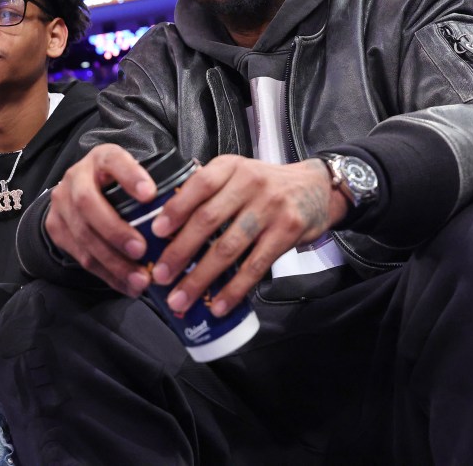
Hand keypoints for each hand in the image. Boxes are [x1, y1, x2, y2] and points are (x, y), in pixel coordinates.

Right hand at [45, 143, 156, 294]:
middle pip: (88, 203)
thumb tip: (194, 200)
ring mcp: (62, 204)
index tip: (150, 194)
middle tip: (141, 250)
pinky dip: (108, 274)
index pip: (113, 161)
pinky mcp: (56, 229)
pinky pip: (82, 257)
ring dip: (113, 262)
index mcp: (102, 159)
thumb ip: (156, 185)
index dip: (130, 176)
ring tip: (140, 280)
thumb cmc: (118, 184)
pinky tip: (128, 285)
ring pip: (84, 236)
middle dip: (115, 230)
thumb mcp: (133, 175)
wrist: (76, 192)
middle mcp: (77, 177)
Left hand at [150, 156, 347, 317]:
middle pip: (208, 220)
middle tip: (160, 276)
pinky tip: (218, 305)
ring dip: (201, 278)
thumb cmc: (266, 186)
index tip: (156, 232)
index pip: (200, 184)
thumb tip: (165, 227)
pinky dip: (234, 289)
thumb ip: (208, 192)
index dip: (176, 209)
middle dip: (180, 251)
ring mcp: (270, 208)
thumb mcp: (237, 174)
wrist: (316, 189)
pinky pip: (255, 266)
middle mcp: (250, 183)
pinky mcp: (287, 232)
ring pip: (228, 248)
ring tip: (181, 298)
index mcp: (231, 167)